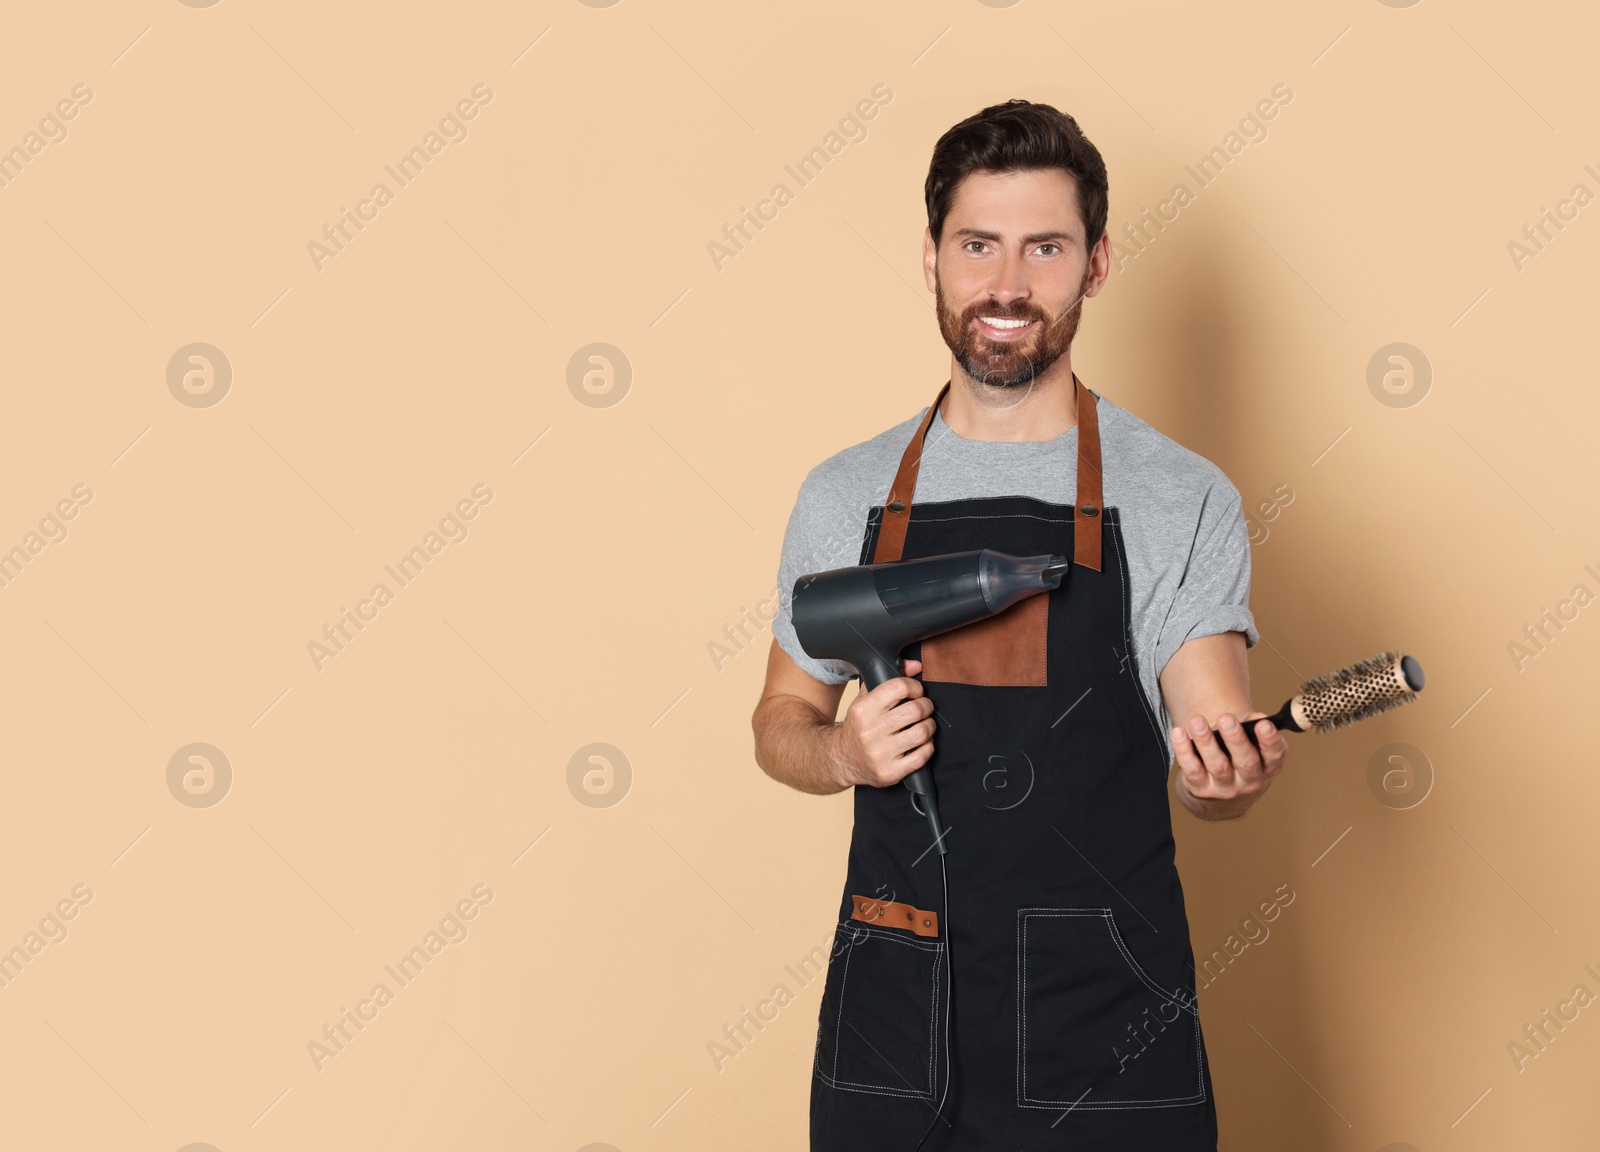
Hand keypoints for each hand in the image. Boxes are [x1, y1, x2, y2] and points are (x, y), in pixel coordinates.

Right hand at [830, 659, 935, 788]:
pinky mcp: (890, 772)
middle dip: (926, 706)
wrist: (842, 759)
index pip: (899, 687)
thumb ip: (889, 680)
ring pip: (922, 732)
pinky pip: (922, 756)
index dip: (914, 687)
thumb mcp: (866, 699)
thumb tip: (915, 666)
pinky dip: (927, 747)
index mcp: (863, 710)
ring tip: (924, 725)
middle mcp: (870, 731)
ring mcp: (880, 754)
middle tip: (924, 708)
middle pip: (915, 710)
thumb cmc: (859, 726)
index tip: (916, 692)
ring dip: (929, 726)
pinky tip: (921, 743)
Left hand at [1171, 710, 1286, 816]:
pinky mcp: (1201, 788)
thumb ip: (1252, 725)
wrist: (1217, 778)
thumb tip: (1256, 718)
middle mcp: (1250, 780)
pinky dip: (1184, 751)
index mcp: (1268, 766)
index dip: (1270, 741)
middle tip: (1226, 719)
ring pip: (1217, 765)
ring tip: (1197, 722)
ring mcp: (1226, 788)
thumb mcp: (1249, 736)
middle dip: (1235, 739)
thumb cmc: (1237, 749)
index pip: (1274, 756)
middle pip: (1245, 762)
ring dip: (1206, 742)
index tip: (1263, 725)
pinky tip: (1178, 733)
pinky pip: (1192, 770)